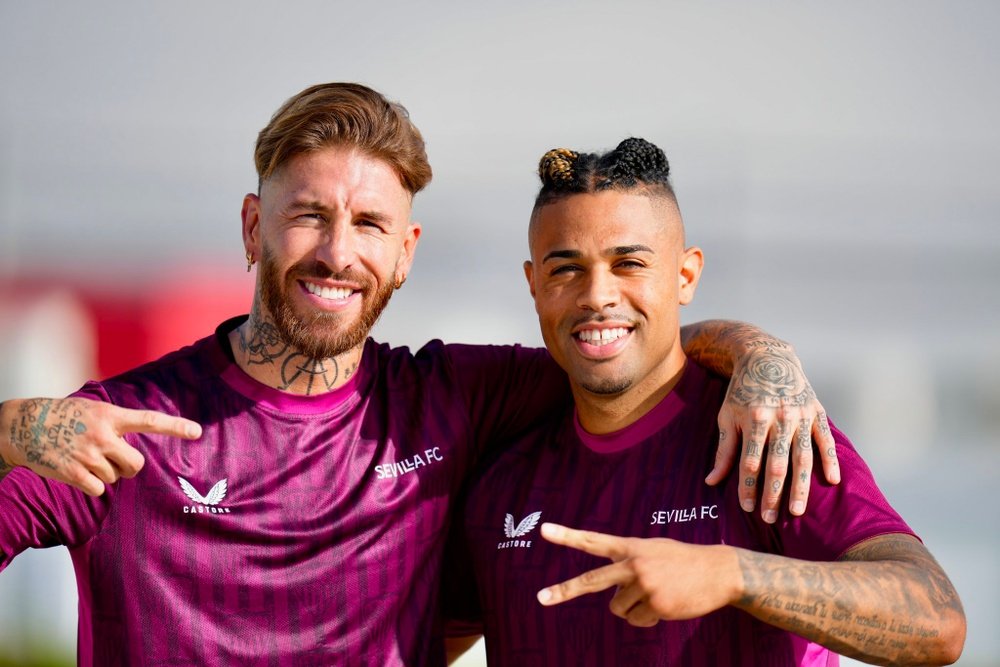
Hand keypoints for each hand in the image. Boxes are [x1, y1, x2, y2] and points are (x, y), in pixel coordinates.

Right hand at [0, 397, 201, 495]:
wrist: (22, 426)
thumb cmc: (63, 417)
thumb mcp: (92, 410)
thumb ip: (116, 424)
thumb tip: (133, 448)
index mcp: (110, 416)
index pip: (150, 420)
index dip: (175, 427)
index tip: (197, 431)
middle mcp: (103, 435)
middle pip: (136, 464)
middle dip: (129, 467)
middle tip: (114, 460)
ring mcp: (89, 455)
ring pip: (115, 477)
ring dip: (104, 473)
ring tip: (83, 457)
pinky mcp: (74, 473)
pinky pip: (97, 489)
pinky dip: (90, 484)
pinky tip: (75, 470)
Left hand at [535, 523, 739, 626]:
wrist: (719, 571)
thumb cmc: (684, 562)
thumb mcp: (653, 551)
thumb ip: (629, 566)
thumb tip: (613, 600)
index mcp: (631, 547)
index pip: (593, 541)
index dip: (567, 536)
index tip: (543, 530)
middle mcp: (633, 564)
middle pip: (591, 581)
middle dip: (563, 590)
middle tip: (540, 597)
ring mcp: (644, 585)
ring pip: (618, 609)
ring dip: (633, 609)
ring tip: (658, 595)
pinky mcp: (656, 605)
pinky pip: (637, 620)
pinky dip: (648, 618)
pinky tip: (667, 604)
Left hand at [706, 344, 838, 521]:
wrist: (767, 359)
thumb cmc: (741, 392)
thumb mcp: (727, 416)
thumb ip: (724, 450)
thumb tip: (711, 482)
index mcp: (754, 419)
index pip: (750, 461)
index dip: (748, 486)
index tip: (746, 508)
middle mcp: (779, 418)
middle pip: (777, 463)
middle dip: (773, 493)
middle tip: (771, 518)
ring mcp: (801, 415)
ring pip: (803, 457)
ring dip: (801, 487)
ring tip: (796, 512)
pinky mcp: (817, 411)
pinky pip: (825, 440)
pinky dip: (831, 460)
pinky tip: (833, 482)